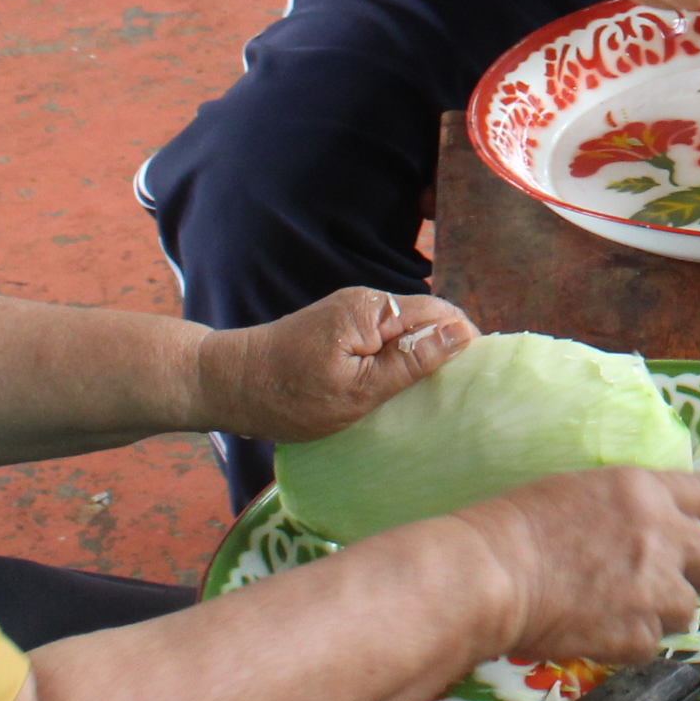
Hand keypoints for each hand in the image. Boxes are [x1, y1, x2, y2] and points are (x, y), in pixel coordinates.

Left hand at [193, 289, 478, 443]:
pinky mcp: (339, 329)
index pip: (441, 313)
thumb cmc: (289, 395)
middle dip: (445, 351)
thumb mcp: (356, 391)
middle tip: (454, 397)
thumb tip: (461, 335)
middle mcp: (366, 302)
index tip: (473, 383)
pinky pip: (384, 339)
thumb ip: (409, 363)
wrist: (226, 385)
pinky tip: (397, 390)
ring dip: (421, 358)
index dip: (464, 343)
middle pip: (427, 319)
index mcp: (373, 310)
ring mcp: (351, 314)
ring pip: (406, 330)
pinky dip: (397, 361)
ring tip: (429, 398)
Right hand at [457, 467, 699, 664]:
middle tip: (660, 581)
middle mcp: (663, 535)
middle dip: (696, 573)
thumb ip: (629, 509)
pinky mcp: (638, 633)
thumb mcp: (583, 493)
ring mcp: (654, 587)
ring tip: (612, 607)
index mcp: (645, 491)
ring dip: (660, 612)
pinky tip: (596, 631)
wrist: (494, 573)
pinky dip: (630, 643)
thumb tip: (652, 534)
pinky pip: (652, 645)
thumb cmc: (519, 525)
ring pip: (686, 609)